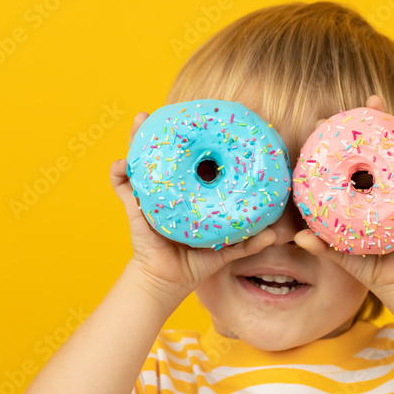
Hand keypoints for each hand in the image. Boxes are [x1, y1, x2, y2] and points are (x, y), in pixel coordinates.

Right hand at [111, 111, 276, 306]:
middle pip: (165, 153)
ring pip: (141, 160)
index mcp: (191, 192)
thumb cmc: (197, 261)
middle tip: (167, 111)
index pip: (194, 161)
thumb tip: (275, 234)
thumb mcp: (226, 248)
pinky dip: (118, 174)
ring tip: (141, 120)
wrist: (168, 282)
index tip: (203, 120)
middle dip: (164, 130)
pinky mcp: (134, 208)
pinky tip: (120, 163)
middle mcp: (169, 188)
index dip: (197, 142)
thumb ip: (249, 241)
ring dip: (137, 138)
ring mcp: (150, 195)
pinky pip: (122, 187)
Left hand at [293, 94, 393, 306]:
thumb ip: (321, 245)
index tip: (323, 119)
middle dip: (383, 118)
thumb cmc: (364, 262)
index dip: (340, 134)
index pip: (352, 154)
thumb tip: (299, 238)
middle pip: (387, 144)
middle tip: (373, 100)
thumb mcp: (339, 252)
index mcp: (363, 187)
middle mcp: (387, 183)